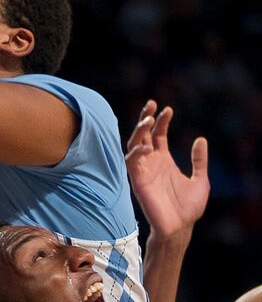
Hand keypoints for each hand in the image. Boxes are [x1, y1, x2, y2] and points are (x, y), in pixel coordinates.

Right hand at [125, 100, 209, 239]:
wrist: (179, 227)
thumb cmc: (188, 207)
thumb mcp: (200, 180)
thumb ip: (199, 160)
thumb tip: (201, 139)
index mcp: (164, 160)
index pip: (158, 135)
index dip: (161, 121)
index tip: (168, 109)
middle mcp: (151, 162)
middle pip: (143, 134)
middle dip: (145, 118)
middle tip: (151, 105)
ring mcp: (142, 169)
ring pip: (133, 144)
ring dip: (139, 131)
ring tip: (148, 120)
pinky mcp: (137, 179)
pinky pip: (131, 161)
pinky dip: (137, 151)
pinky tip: (148, 146)